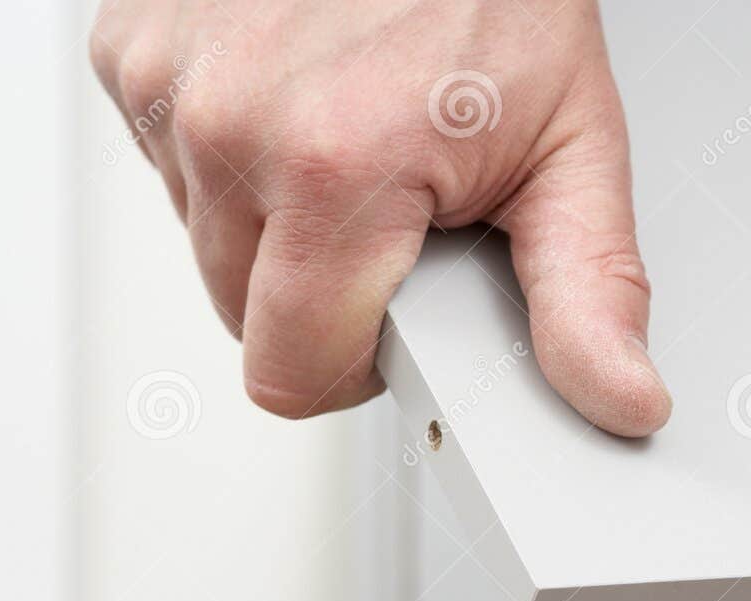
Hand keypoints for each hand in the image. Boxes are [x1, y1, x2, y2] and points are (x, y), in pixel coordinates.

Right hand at [89, 0, 669, 435]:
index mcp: (338, 169)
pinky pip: (171, 169)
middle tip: (391, 210)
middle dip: (319, 293)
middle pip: (246, 319)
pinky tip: (296, 103)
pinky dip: (231, 156)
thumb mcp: (573, 148)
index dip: (352, 364)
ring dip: (273, 224)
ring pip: (207, 246)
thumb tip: (620, 398)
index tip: (395, 314)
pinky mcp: (131, 52)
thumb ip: (587, 293)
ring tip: (350, 143)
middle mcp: (234, 124)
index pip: (291, 372)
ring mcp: (169, 82)